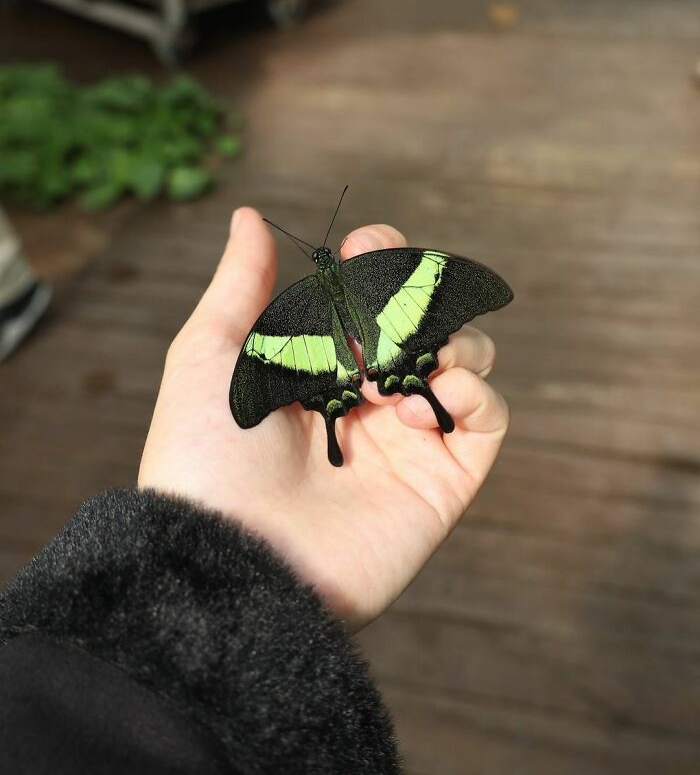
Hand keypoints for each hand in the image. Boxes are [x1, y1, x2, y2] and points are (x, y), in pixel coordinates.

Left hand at [139, 208, 508, 629]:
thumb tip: (250, 217)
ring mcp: (410, 438)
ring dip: (451, 337)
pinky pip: (489, 418)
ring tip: (396, 365)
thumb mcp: (209, 355)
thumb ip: (240, 285)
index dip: (382, 261)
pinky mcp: (442, 480)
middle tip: (379, 313)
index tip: (363, 250)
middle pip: (431, 318)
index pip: (375, 296)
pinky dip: (472, 392)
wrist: (229, 559)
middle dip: (417, 295)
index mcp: (322, 364)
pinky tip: (416, 406)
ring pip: (470, 358)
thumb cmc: (205, 456)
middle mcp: (370, 396)